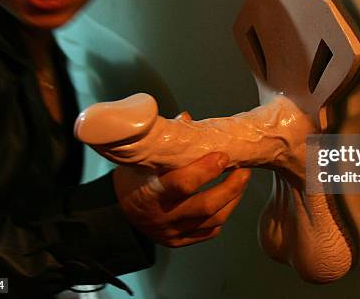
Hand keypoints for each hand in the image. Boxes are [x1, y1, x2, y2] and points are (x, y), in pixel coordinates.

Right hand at [113, 152, 250, 247]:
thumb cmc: (133, 178)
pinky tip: (229, 199)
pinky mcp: (178, 241)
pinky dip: (222, 215)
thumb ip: (166, 142)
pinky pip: (208, 232)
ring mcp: (171, 232)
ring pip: (212, 220)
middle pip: (205, 205)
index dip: (206, 170)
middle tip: (244, 169)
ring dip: (233, 199)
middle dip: (231, 187)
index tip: (223, 156)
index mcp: (150, 193)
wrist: (116, 211)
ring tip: (241, 181)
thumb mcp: (142, 159)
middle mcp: (162, 217)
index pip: (183, 184)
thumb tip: (187, 118)